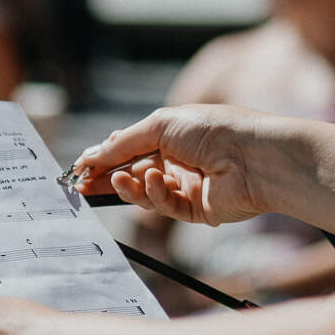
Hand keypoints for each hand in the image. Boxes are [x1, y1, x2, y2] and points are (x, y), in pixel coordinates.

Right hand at [67, 104, 269, 225]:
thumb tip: (93, 155)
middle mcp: (178, 161)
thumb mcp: (162, 124)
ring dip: (128, 187)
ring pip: (145, 193)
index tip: (79, 166)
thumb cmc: (215, 129)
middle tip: (81, 184)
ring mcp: (187, 186)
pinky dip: (154, 195)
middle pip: (132, 173)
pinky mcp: (196, 210)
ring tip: (116, 180)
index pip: (129, 149)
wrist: (255, 157)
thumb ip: (125, 143)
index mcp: (172, 136)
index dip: (104, 157)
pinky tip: (153, 182)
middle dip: (107, 177)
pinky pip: (166, 206)